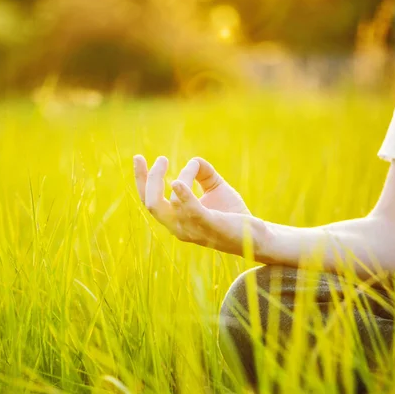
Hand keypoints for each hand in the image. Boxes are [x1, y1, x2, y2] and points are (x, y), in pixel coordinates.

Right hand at [133, 155, 260, 253]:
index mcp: (176, 220)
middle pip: (151, 203)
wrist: (255, 236)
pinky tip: (177, 182)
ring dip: (182, 177)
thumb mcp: (215, 188)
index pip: (149, 200)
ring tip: (193, 167)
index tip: (139, 158)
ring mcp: (192, 229)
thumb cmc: (233, 214)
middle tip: (162, 159)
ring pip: (170, 202)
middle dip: (150, 178)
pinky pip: (190, 211)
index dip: (141, 179)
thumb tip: (193, 161)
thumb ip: (202, 173)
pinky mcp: (209, 226)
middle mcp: (179, 228)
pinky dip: (182, 196)